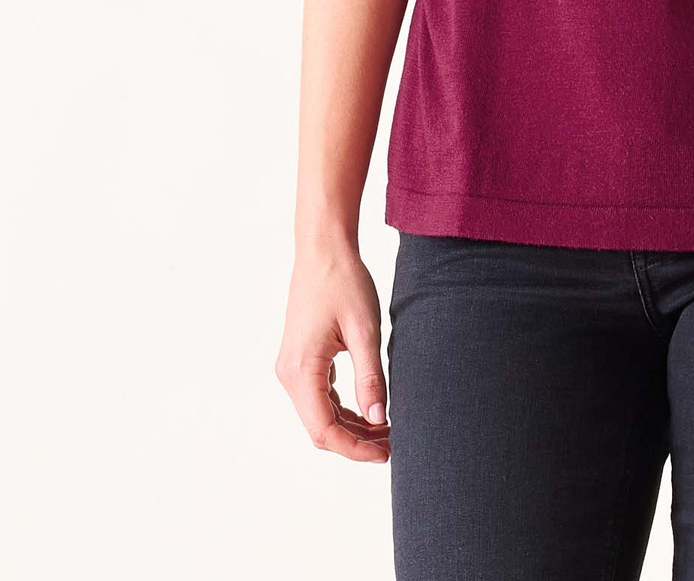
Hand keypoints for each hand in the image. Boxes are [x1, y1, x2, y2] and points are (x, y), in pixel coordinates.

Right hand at [275, 239, 390, 461]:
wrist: (323, 249)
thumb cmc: (344, 282)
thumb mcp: (365, 330)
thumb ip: (370, 376)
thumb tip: (379, 419)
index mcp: (302, 370)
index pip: (325, 430)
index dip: (356, 448)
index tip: (387, 453)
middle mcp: (290, 374)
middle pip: (320, 428)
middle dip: (356, 441)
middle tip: (393, 443)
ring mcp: (293, 367)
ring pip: (320, 414)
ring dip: (351, 426)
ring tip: (387, 428)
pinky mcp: (301, 359)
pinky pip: (320, 396)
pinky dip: (343, 408)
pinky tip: (370, 407)